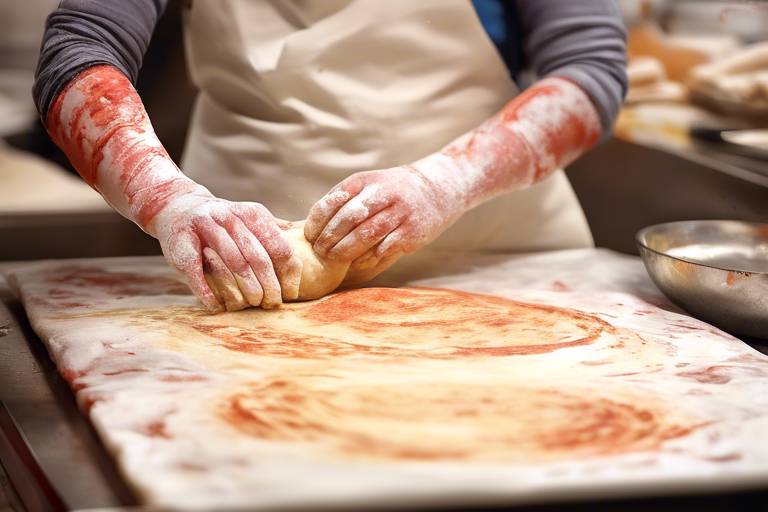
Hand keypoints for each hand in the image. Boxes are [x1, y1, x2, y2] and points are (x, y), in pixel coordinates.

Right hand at [150, 188, 300, 311]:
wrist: (176, 208)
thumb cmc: (222, 222)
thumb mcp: (248, 218)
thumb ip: (272, 231)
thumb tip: (301, 241)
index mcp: (251, 214)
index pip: (279, 247)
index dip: (287, 274)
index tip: (290, 293)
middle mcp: (230, 218)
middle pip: (258, 258)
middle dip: (269, 285)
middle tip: (273, 304)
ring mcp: (205, 230)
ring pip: (234, 263)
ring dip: (246, 289)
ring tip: (253, 304)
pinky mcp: (182, 247)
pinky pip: (199, 274)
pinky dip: (210, 294)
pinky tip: (219, 306)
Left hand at [303, 162, 464, 283]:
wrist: (436, 188)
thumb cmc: (391, 192)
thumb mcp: (367, 186)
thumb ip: (343, 202)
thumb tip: (312, 230)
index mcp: (365, 181)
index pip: (333, 201)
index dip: (318, 221)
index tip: (310, 236)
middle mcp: (383, 193)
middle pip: (349, 218)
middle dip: (330, 238)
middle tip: (320, 252)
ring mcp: (400, 212)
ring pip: (367, 234)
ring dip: (346, 250)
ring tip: (334, 259)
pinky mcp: (412, 231)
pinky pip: (385, 247)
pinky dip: (368, 258)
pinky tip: (358, 263)